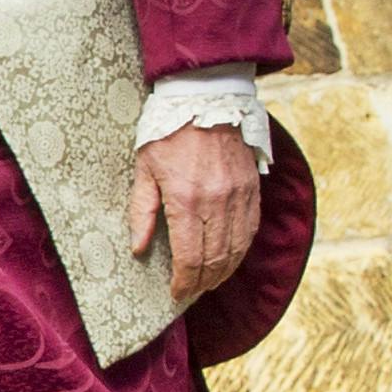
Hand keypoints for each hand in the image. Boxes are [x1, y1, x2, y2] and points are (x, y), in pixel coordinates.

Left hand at [122, 120, 267, 307]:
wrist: (205, 98)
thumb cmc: (168, 131)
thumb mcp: (144, 169)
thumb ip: (141, 211)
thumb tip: (139, 248)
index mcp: (186, 200)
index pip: (189, 258)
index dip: (183, 282)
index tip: (176, 293)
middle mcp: (217, 203)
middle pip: (214, 259)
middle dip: (202, 282)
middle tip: (190, 291)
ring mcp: (238, 196)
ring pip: (236, 249)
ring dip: (223, 272)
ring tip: (210, 282)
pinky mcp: (252, 188)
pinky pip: (250, 230)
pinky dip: (241, 250)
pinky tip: (230, 258)